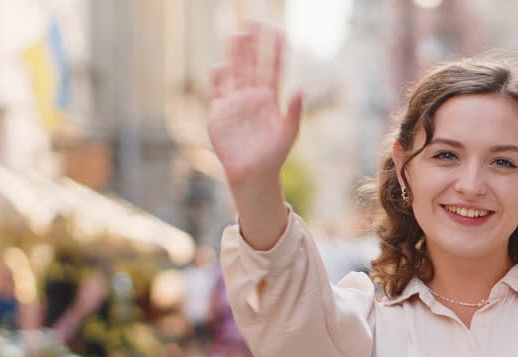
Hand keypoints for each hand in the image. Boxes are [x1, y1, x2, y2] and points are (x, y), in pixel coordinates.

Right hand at [208, 23, 301, 188]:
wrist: (252, 174)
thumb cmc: (273, 156)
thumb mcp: (288, 133)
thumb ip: (293, 111)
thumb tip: (300, 88)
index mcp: (270, 99)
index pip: (273, 68)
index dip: (275, 51)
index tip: (278, 31)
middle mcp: (252, 97)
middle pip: (252, 64)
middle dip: (253, 44)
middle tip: (254, 21)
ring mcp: (235, 103)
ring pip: (234, 72)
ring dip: (235, 54)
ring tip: (236, 33)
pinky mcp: (219, 113)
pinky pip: (217, 91)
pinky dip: (217, 78)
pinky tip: (219, 66)